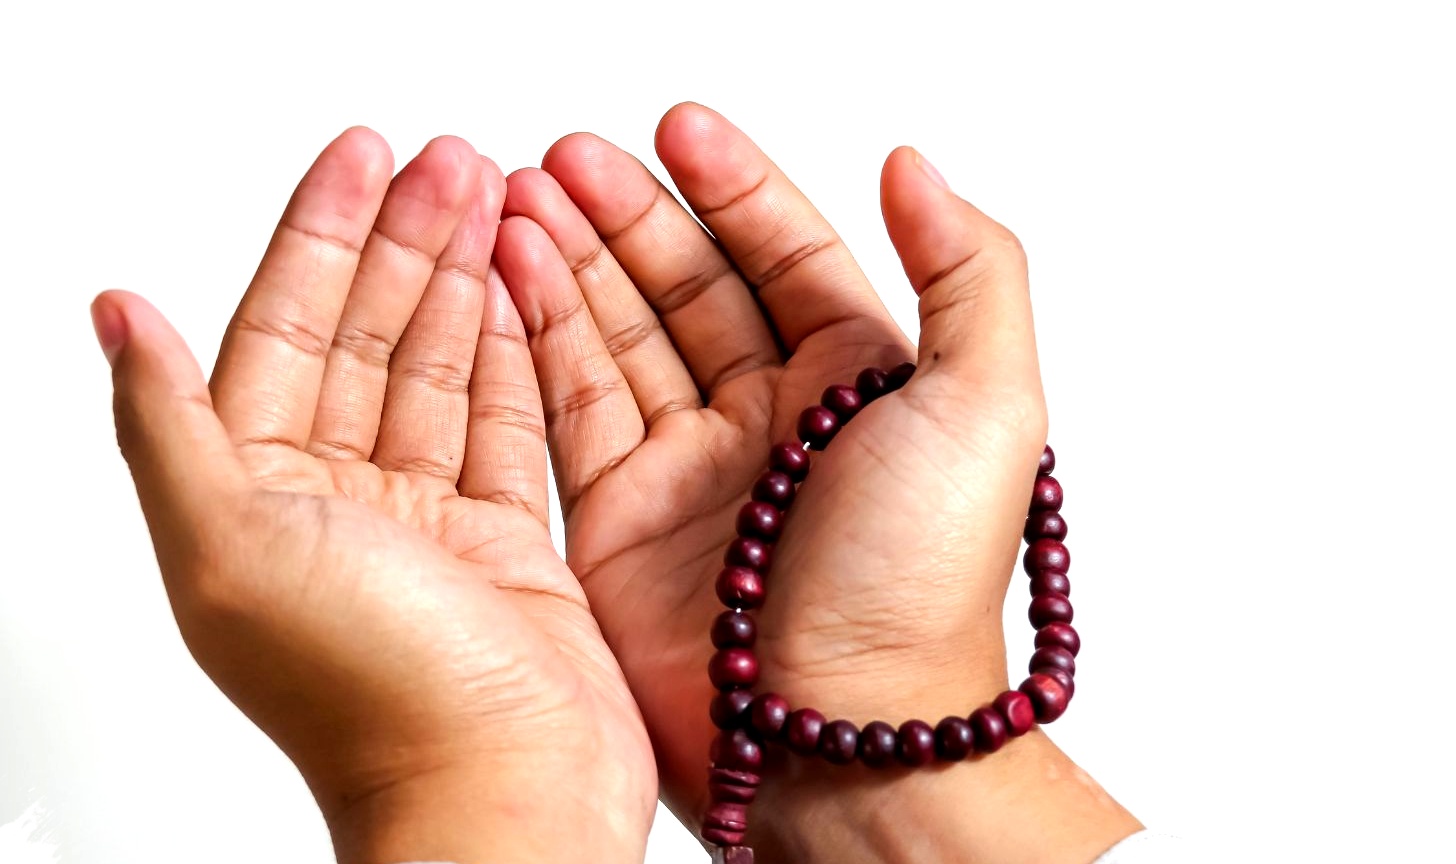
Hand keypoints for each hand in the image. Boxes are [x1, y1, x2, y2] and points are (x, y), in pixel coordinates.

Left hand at [92, 129, 653, 863]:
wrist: (506, 793)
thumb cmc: (373, 693)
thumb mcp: (231, 546)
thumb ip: (167, 424)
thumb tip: (114, 315)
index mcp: (255, 498)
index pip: (281, 332)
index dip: (316, 235)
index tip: (358, 158)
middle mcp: (334, 505)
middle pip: (365, 338)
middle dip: (403, 240)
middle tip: (449, 158)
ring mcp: (423, 522)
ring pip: (436, 370)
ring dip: (459, 280)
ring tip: (492, 197)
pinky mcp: (503, 542)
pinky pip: (503, 423)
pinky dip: (510, 354)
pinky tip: (517, 293)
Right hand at [499, 103, 1139, 862]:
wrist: (838, 738)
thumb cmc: (920, 586)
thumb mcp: (988, 407)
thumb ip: (966, 271)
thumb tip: (911, 166)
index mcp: (854, 381)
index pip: (781, 253)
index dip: (729, 185)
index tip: (677, 127)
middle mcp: (767, 418)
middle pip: (686, 284)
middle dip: (626, 213)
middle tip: (565, 155)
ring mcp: (688, 467)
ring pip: (617, 335)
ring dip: (569, 261)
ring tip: (517, 197)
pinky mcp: (618, 517)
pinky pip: (567, 406)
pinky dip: (533, 339)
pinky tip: (506, 277)